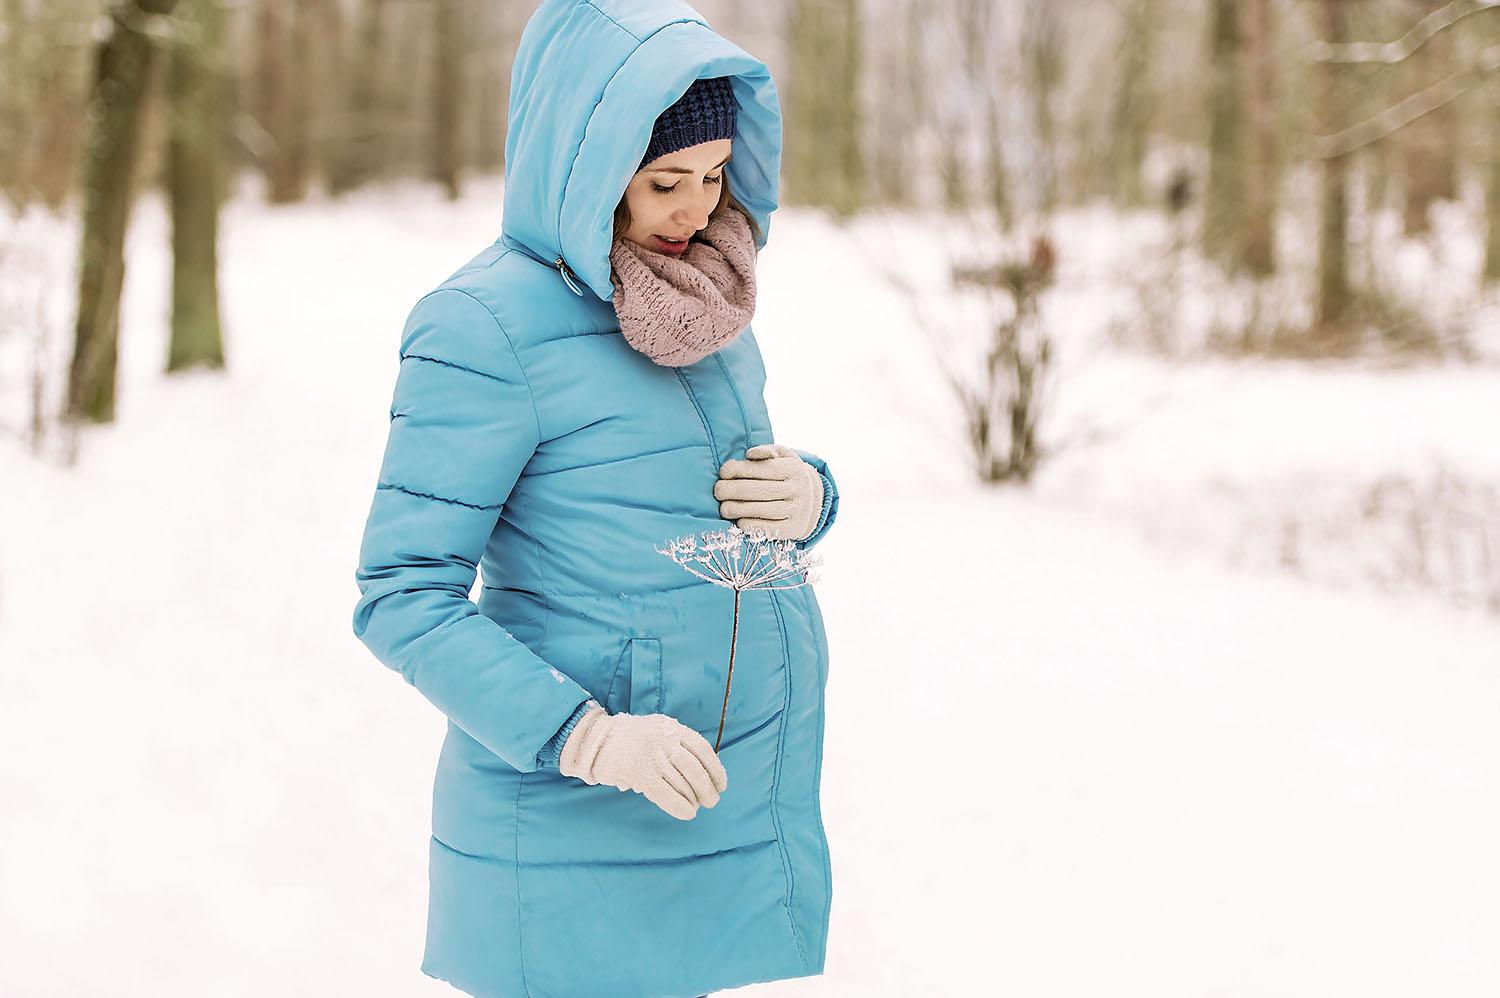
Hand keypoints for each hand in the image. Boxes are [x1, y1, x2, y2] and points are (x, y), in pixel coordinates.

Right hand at [557, 704, 727, 819]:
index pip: (702, 749)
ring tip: (697, 807)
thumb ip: (675, 746)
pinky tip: (686, 813)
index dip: (715, 769)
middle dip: (707, 788)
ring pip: (681, 782)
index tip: (722, 784)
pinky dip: (679, 806)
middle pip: (694, 768)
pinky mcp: (638, 772)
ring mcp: (651, 755)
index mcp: (670, 727)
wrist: (593, 739)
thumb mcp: (655, 731)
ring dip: (694, 799)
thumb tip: (701, 775)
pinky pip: (665, 793)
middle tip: (712, 802)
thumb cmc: (628, 740)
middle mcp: (663, 739)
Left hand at [714, 443, 823, 540]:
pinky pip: (768, 528)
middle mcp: (797, 489)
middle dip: (733, 490)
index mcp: (793, 468)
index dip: (738, 469)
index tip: (723, 473)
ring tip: (724, 508)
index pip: (761, 468)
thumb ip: (765, 451)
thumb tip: (750, 454)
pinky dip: (750, 525)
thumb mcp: (782, 457)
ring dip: (738, 509)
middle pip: (758, 490)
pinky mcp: (793, 528)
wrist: (812, 502)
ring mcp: (797, 510)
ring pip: (762, 510)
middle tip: (718, 491)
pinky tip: (739, 521)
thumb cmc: (786, 475)